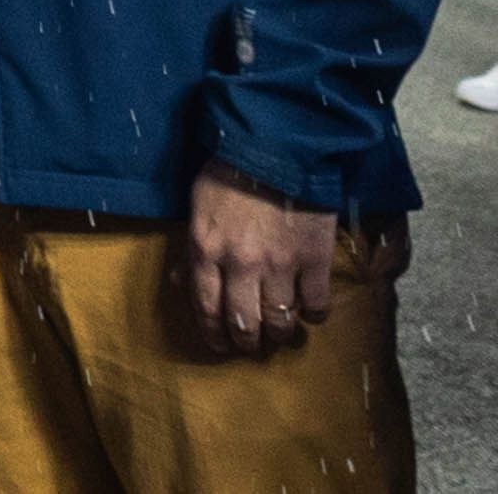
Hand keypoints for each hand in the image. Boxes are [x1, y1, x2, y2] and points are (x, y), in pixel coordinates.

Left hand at [182, 160, 341, 353]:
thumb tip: (181, 281)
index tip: (220, 347)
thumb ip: (191, 248)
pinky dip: (313, 315)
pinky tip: (309, 313)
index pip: (206, 308)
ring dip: (279, 335)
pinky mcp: (315, 261)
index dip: (214, 334)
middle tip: (251, 345)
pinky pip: (316, 305)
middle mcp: (241, 264)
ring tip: (279, 334)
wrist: (276, 149)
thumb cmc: (229, 174)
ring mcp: (280, 265)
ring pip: (279, 321)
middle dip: (247, 341)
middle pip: (244, 323)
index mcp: (206, 249)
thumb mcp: (196, 207)